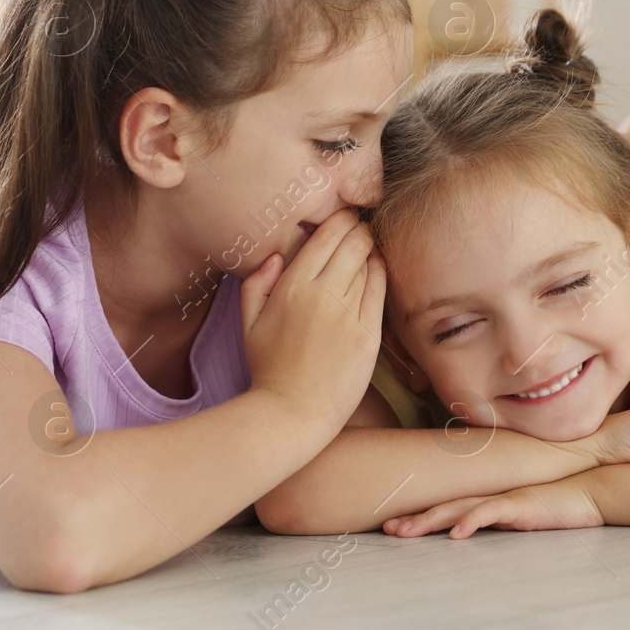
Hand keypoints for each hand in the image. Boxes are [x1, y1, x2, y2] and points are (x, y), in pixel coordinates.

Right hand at [240, 209, 385, 425]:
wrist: (292, 413)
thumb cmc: (268, 369)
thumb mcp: (248, 323)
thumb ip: (256, 282)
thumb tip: (275, 254)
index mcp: (291, 287)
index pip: (326, 235)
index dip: (340, 219)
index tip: (342, 217)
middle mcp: (322, 294)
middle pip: (352, 242)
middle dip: (358, 228)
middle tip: (359, 226)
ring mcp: (348, 314)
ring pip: (369, 262)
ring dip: (370, 248)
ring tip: (367, 246)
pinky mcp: (369, 334)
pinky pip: (380, 290)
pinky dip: (381, 272)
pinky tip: (377, 268)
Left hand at [383, 479, 603, 538]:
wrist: (586, 493)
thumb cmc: (553, 507)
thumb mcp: (519, 519)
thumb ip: (497, 523)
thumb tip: (473, 536)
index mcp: (484, 503)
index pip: (444, 510)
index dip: (418, 517)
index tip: (392, 527)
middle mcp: (487, 499)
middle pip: (442, 508)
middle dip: (413, 520)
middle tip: (386, 530)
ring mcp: (501, 500)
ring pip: (458, 510)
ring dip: (430, 521)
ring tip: (404, 532)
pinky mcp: (519, 506)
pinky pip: (491, 513)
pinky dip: (472, 522)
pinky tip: (456, 535)